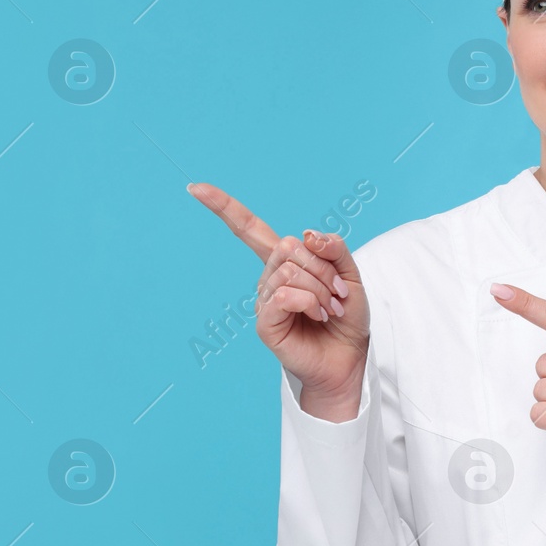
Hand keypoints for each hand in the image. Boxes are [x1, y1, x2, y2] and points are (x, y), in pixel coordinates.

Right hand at [189, 182, 369, 415]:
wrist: (350, 357)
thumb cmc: (346, 317)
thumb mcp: (350, 273)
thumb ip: (333, 247)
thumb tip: (307, 234)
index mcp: (283, 261)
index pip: (249, 228)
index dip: (223, 206)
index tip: (195, 187)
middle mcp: (268, 277)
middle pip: (288, 246)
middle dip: (323, 268)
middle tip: (338, 293)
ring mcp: (264, 300)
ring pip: (290, 271)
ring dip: (321, 289)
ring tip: (331, 309)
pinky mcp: (265, 323)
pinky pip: (283, 295)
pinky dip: (309, 302)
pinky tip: (318, 316)